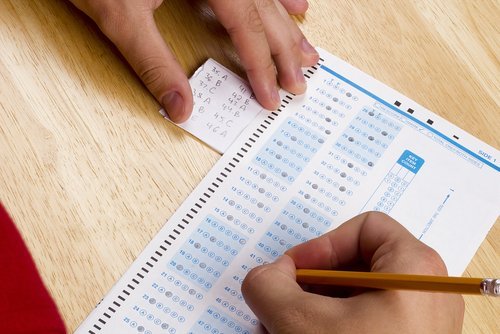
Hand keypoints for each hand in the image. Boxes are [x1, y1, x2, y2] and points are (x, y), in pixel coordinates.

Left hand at [68, 0, 318, 122]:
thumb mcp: (120, 16)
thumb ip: (153, 63)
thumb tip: (179, 106)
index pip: (245, 27)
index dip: (260, 65)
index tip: (270, 95)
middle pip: (264, 10)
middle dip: (284, 51)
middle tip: (299, 83)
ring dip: (287, 25)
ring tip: (308, 52)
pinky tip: (294, 3)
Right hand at [242, 212, 464, 332]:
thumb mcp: (299, 321)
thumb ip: (268, 285)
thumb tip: (263, 277)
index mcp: (414, 268)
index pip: (364, 228)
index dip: (320, 244)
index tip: (291, 271)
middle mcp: (425, 293)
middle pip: (358, 264)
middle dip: (309, 284)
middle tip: (281, 303)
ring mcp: (420, 323)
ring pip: (356, 299)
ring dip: (314, 310)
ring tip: (285, 329)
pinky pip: (365, 324)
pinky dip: (331, 329)